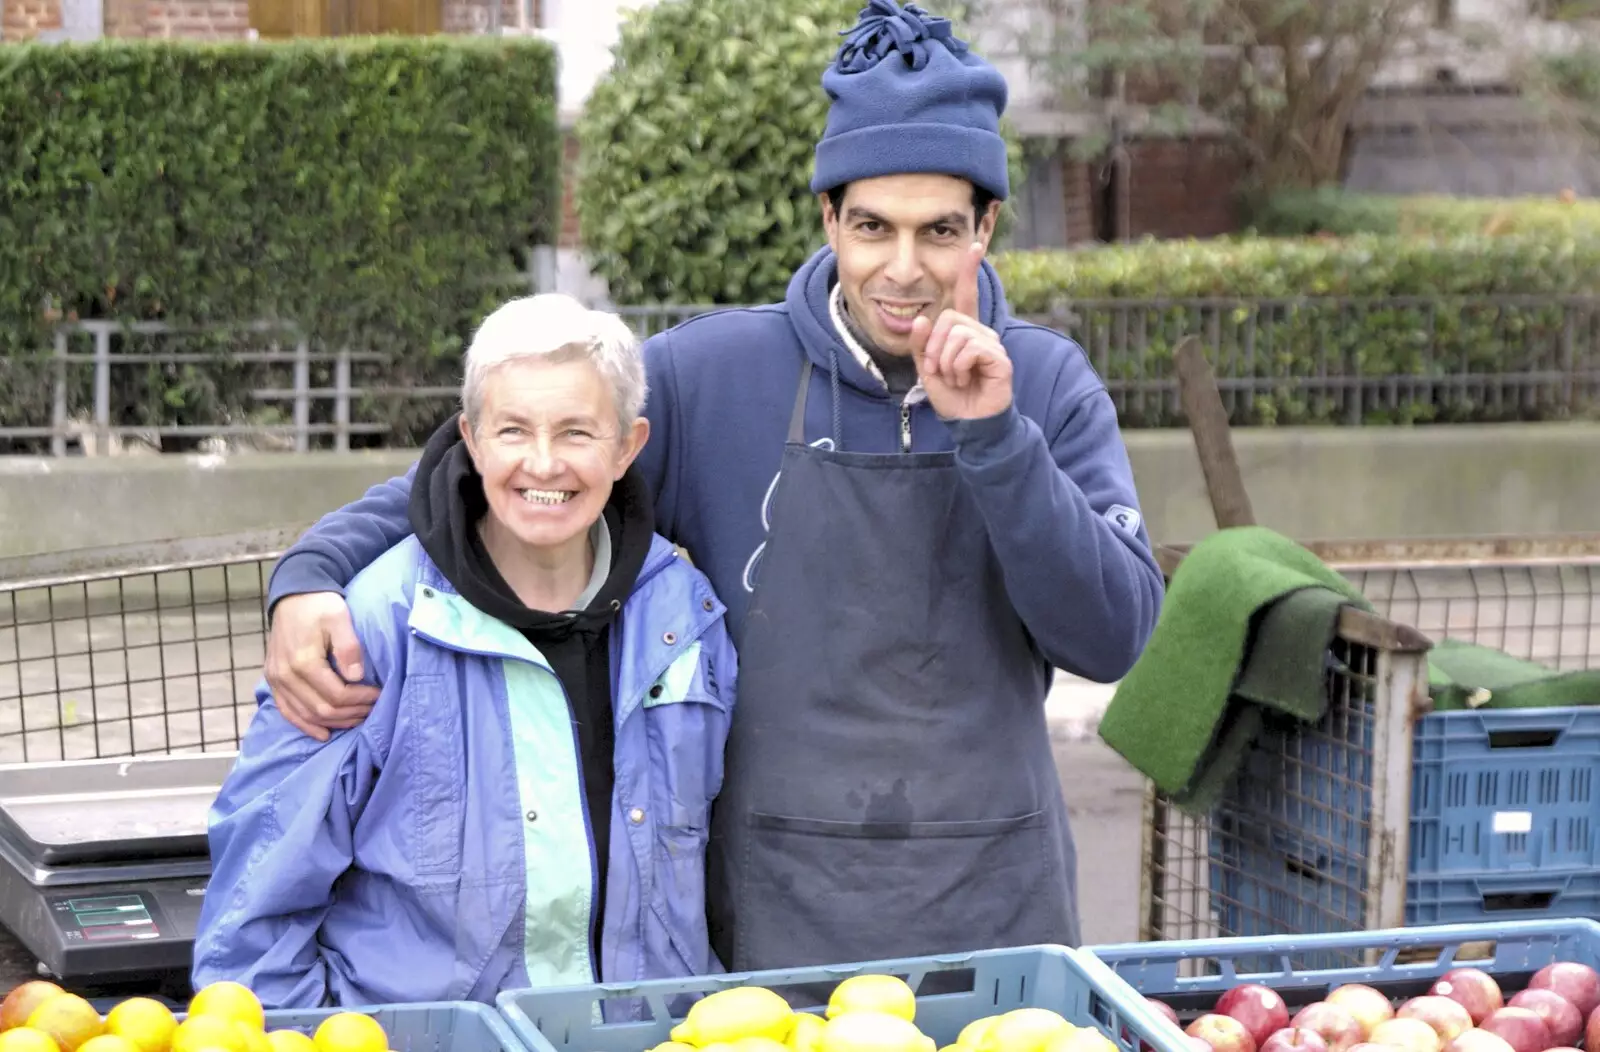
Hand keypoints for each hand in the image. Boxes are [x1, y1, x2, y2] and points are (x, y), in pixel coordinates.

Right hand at [263, 592, 378, 740]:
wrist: (293, 596)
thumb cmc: (320, 605)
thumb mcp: (339, 618)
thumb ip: (348, 648)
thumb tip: (356, 677)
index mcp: (303, 662)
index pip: (337, 695)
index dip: (360, 700)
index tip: (379, 695)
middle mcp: (285, 676)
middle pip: (322, 709)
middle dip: (351, 714)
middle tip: (372, 709)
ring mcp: (276, 680)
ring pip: (306, 715)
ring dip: (333, 722)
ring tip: (356, 719)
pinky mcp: (273, 681)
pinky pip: (287, 711)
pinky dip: (305, 725)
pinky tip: (323, 733)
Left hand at [910, 241, 1013, 419]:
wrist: (969, 422)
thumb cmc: (952, 396)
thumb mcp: (927, 369)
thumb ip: (922, 345)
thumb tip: (921, 320)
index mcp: (963, 332)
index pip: (966, 296)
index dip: (969, 272)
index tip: (974, 247)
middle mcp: (980, 332)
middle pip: (949, 318)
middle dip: (935, 347)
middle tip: (939, 370)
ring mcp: (991, 344)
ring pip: (958, 334)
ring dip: (946, 361)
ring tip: (954, 377)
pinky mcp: (999, 358)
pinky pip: (970, 348)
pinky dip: (959, 366)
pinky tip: (965, 379)